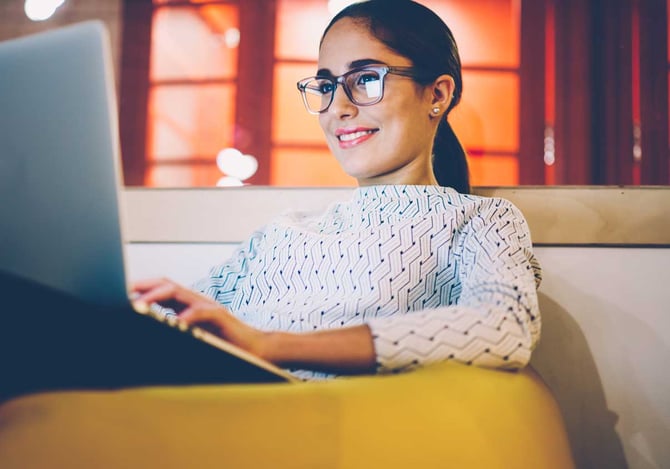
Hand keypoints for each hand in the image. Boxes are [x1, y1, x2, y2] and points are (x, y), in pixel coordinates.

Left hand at [130, 278, 267, 357]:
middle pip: (166, 284)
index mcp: (188, 305)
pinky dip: (186, 317)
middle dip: (143, 286)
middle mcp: (196, 301)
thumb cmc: (224, 346)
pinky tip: (176, 323)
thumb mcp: (194, 338)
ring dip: (157, 296)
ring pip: (179, 293)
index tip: (120, 294)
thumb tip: (150, 336)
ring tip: (140, 304)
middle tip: (123, 293)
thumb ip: (176, 333)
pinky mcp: (220, 317)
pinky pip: (200, 313)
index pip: (161, 290)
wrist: (256, 350)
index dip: (141, 288)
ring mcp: (208, 306)